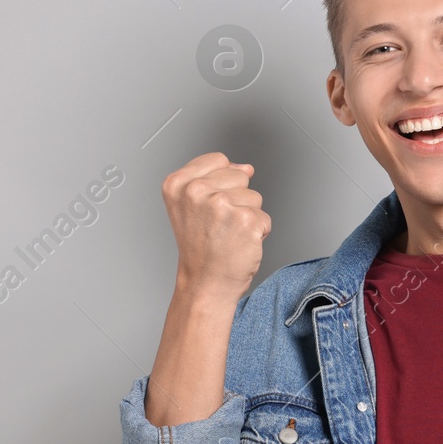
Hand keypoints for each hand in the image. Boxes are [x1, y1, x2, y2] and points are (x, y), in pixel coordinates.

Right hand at [162, 152, 269, 302]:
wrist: (205, 283)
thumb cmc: (200, 248)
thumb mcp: (191, 205)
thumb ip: (215, 178)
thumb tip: (246, 167)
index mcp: (178, 184)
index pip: (219, 160)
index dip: (222, 183)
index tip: (209, 207)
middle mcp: (196, 191)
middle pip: (240, 176)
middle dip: (236, 199)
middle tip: (218, 225)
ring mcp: (221, 205)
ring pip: (254, 197)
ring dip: (247, 216)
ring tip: (228, 235)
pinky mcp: (245, 221)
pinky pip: (264, 218)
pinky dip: (258, 233)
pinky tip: (239, 244)